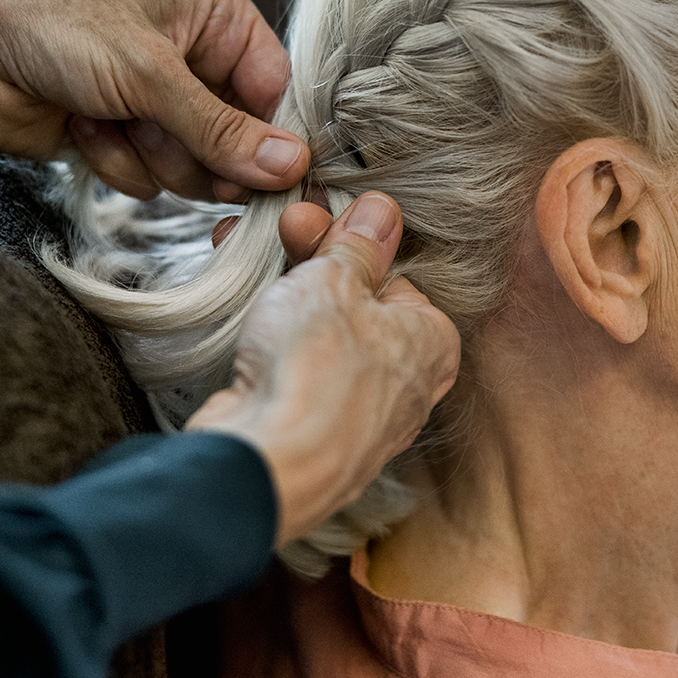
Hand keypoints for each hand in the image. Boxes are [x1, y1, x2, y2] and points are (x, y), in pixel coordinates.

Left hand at [0, 0, 307, 201]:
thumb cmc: (55, 25)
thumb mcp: (149, 75)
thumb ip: (222, 129)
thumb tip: (292, 167)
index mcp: (216, 20)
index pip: (276, 92)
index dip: (269, 137)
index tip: (263, 174)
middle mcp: (193, 60)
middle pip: (238, 141)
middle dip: (195, 151)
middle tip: (158, 134)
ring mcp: (154, 104)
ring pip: (191, 169)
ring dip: (148, 156)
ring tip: (107, 117)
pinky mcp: (118, 139)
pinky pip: (145, 179)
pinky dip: (113, 161)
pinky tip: (80, 126)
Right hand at [185, 193, 460, 544]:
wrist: (267, 464)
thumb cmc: (316, 371)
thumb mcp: (336, 280)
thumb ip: (357, 246)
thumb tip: (381, 213)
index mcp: (433, 343)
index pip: (397, 276)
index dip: (351, 245)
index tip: (314, 221)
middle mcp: (406, 387)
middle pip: (359, 306)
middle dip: (313, 265)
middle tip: (279, 232)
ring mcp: (358, 419)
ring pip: (324, 341)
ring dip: (285, 299)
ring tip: (247, 259)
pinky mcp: (312, 438)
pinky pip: (298, 376)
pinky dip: (272, 346)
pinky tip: (244, 320)